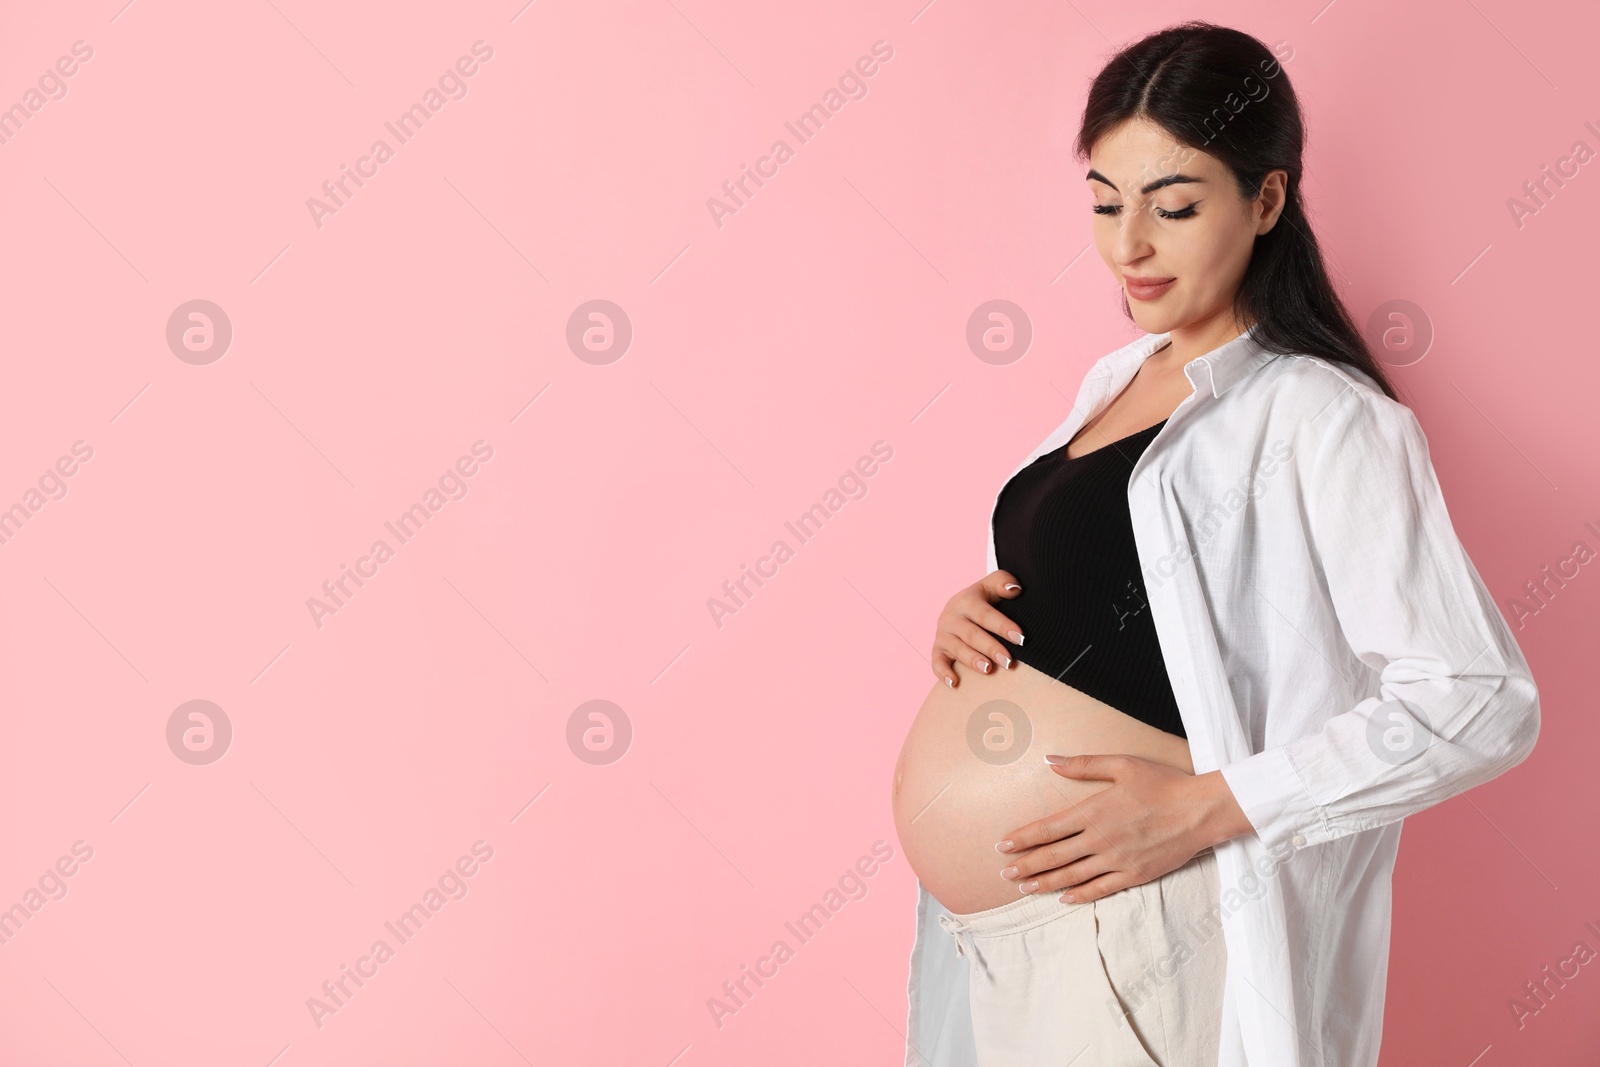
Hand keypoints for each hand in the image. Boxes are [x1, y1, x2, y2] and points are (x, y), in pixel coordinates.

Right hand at [931, 570, 1026, 687]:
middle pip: (972, 634)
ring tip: (988, 670)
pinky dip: (943, 673)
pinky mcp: (937, 650)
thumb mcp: (992, 585)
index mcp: (967, 600)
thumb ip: (1004, 582)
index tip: (1021, 638)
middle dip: (991, 648)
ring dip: (972, 660)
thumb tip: (1015, 589)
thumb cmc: (984, 599)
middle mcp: (952, 617)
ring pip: (957, 649)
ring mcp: (943, 634)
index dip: (1003, 626)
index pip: (986, 615)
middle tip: (1008, 661)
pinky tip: (954, 683)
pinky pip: (937, 662)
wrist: (962, 608)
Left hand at [994, 754, 1233, 903]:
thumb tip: (1049, 761)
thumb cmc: (1162, 783)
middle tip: (1004, 872)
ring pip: (1072, 876)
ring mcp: (1117, 860)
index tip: (1002, 846)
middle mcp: (1100, 839)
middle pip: (1054, 856)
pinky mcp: (1134, 875)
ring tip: (1025, 888)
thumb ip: (1083, 765)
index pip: (1048, 829)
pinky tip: (1064, 899)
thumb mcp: (1121, 764)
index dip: (1023, 838)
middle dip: (1026, 865)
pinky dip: (1079, 895)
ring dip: (1045, 883)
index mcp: (1094, 811)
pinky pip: (1100, 889)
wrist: (1200, 810)